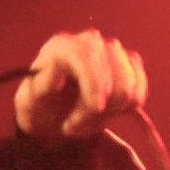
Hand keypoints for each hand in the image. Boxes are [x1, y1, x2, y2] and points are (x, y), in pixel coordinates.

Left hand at [14, 30, 146, 138]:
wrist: (51, 119)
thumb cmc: (37, 109)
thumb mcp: (28, 102)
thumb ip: (41, 85)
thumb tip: (55, 67)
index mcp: (61, 46)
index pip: (88, 54)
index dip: (95, 82)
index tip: (95, 108)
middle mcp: (89, 42)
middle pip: (114, 70)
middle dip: (98, 107)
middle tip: (71, 127)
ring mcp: (112, 51)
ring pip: (129, 83)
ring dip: (110, 111)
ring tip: (83, 122)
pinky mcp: (129, 65)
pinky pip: (140, 87)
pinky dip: (126, 107)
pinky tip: (106, 113)